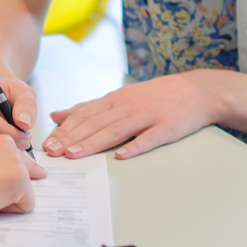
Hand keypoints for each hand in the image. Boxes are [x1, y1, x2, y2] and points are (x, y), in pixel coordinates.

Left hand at [42, 70, 229, 159]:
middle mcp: (128, 105)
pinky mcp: (168, 126)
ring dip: (93, 142)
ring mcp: (149, 115)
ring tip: (74, 154)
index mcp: (115, 99)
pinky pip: (150, 138)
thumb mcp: (121, 96)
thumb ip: (89, 107)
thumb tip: (56, 114)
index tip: (47, 143)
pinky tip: (121, 156)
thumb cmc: (157, 96)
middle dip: (71, 137)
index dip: (64, 129)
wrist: (199, 90)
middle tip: (52, 152)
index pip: (84, 114)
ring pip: (116, 130)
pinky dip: (135, 147)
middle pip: (96, 122)